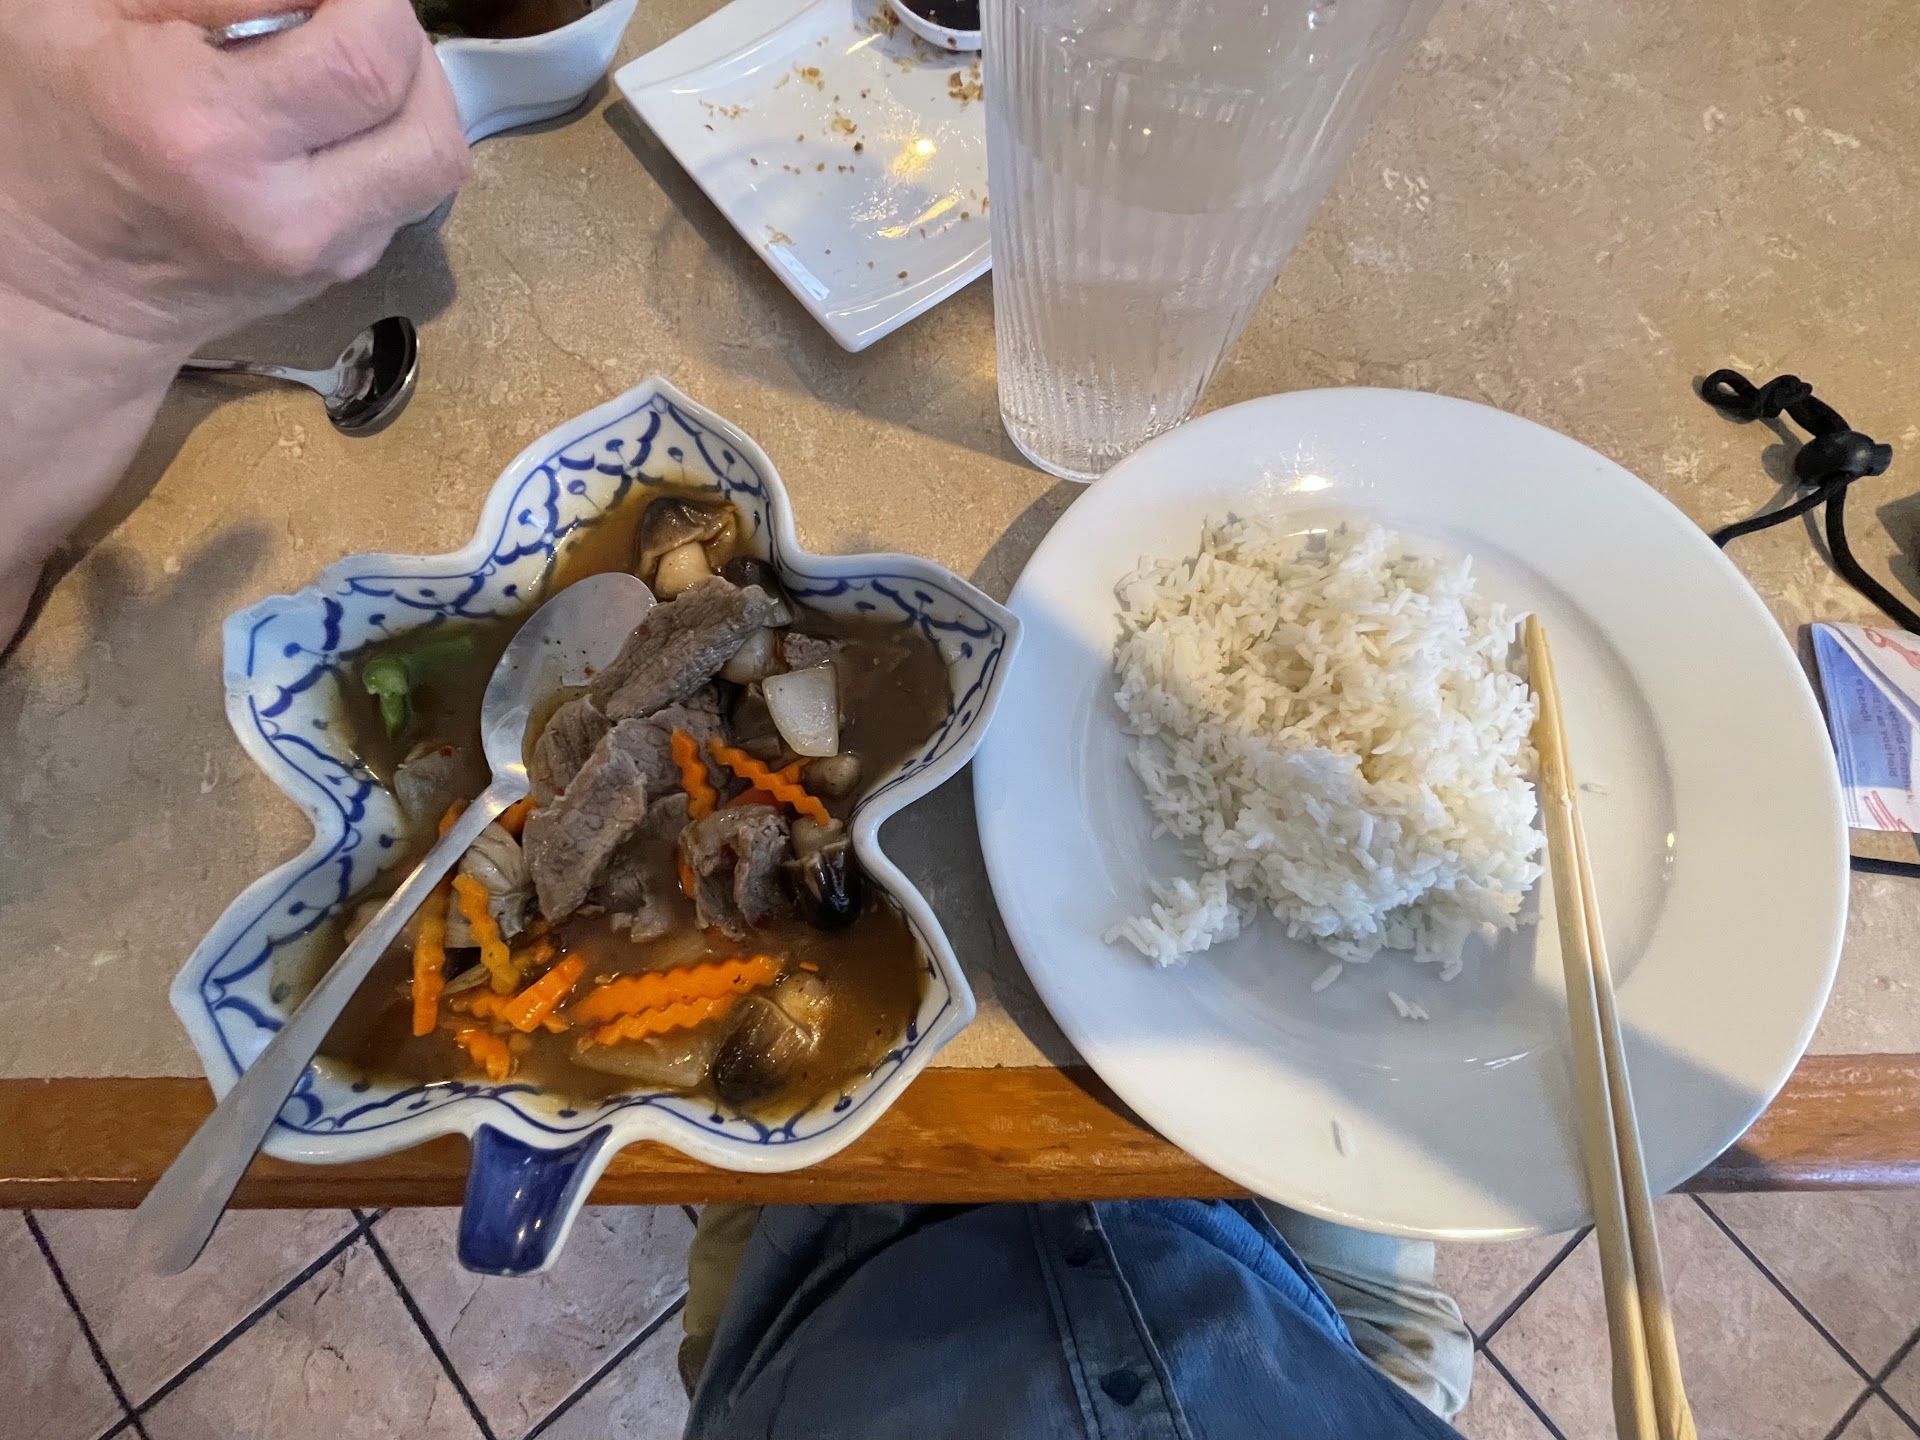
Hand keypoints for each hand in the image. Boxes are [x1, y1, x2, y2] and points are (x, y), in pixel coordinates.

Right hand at [0, 0, 471, 650]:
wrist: (50, 286)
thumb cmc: (41, 128)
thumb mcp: (84, 14)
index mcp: (205, 131)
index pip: (368, 54)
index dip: (371, 0)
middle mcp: (280, 209)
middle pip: (428, 120)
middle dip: (402, 44)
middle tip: (344, 17)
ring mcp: (318, 256)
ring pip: (436, 163)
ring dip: (414, 96)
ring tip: (347, 62)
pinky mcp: (338, 274)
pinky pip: (408, 196)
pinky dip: (391, 141)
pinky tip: (328, 120)